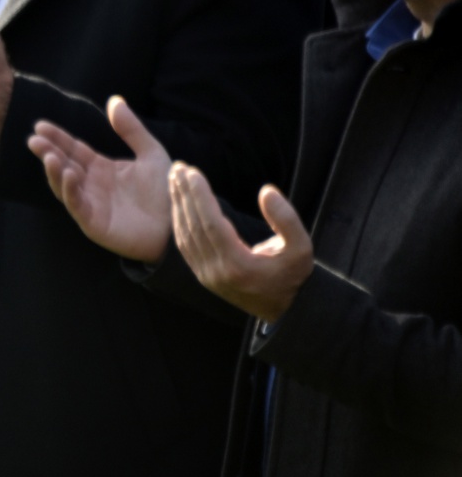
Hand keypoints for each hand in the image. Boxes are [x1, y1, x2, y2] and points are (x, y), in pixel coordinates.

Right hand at [28, 96, 171, 261]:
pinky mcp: (95, 223)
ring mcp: (91, 204)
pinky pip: (77, 205)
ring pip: (64, 186)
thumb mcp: (151, 153)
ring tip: (50, 156)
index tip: (40, 125)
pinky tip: (70, 175)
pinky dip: (70, 191)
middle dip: (47, 152)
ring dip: (54, 172)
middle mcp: (91, 185)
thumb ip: (131, 129)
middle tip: (34, 139)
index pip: (73, 149)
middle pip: (63, 165)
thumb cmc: (166, 192)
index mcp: (101, 168)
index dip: (57, 137)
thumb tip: (114, 99)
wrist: (181, 222)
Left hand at [170, 163, 313, 323]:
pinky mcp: (202, 276)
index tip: (191, 172)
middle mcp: (217, 272)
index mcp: (239, 266)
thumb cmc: (293, 274)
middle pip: (194, 227)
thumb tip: (266, 191)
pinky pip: (185, 245)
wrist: (284, 309)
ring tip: (174, 179)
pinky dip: (179, 221)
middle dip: (184, 195)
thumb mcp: (302, 249)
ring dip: (178, 205)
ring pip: (185, 235)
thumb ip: (287, 220)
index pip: (212, 225)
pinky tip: (178, 202)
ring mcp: (206, 276)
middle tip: (177, 168)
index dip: (200, 197)